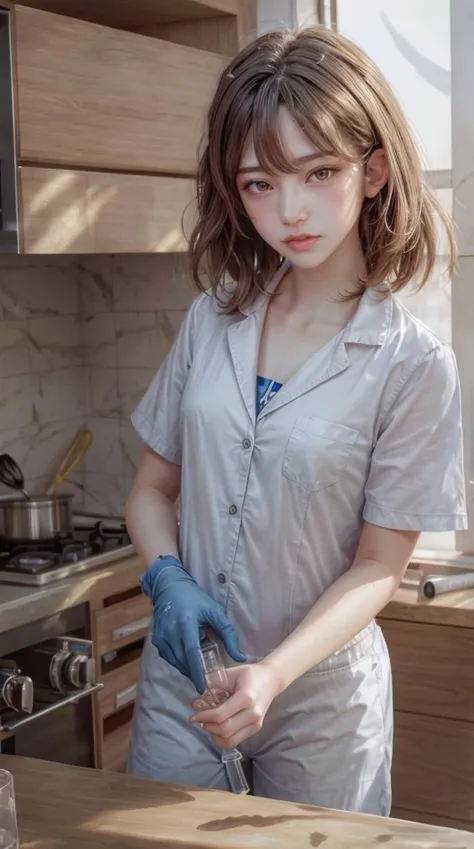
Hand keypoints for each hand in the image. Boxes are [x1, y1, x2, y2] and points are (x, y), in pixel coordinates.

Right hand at [141, 556, 245, 693]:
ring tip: (198, 673)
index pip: (191, 653)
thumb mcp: (215, 612)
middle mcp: (171, 631)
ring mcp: (161, 636)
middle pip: (182, 661)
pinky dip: (178, 662)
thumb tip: (240, 656)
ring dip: (186, 669)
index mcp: (186, 623)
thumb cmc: (195, 599)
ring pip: (175, 662)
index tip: (204, 687)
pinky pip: (168, 657)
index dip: (197, 672)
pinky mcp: (157, 639)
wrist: (170, 587)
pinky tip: (188, 661)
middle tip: (206, 683)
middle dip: (194, 674)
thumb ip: (228, 634)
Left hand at [190, 662, 279, 747]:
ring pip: (230, 740)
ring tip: (208, 724)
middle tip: (199, 719)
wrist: (271, 680)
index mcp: (247, 697)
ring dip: (214, 735)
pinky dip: (222, 738)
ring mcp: (256, 724)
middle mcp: (253, 714)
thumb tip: (195, 701)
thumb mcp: (231, 673)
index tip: (193, 716)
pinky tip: (217, 728)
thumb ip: (213, 683)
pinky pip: (235, 741)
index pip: (221, 715)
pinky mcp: (256, 729)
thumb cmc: (250, 674)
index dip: (204, 717)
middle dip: (208, 726)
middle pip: (225, 730)